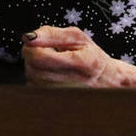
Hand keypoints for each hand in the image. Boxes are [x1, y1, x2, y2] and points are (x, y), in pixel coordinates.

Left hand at [21, 26, 135, 88]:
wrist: (107, 81)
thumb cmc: (91, 57)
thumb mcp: (78, 38)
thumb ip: (51, 34)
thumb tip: (28, 37)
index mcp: (78, 62)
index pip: (38, 56)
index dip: (31, 46)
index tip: (36, 41)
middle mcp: (70, 83)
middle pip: (32, 68)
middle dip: (32, 55)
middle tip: (45, 50)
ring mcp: (63, 96)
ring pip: (31, 78)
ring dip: (35, 67)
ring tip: (51, 62)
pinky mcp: (56, 102)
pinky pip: (34, 88)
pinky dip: (37, 79)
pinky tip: (51, 75)